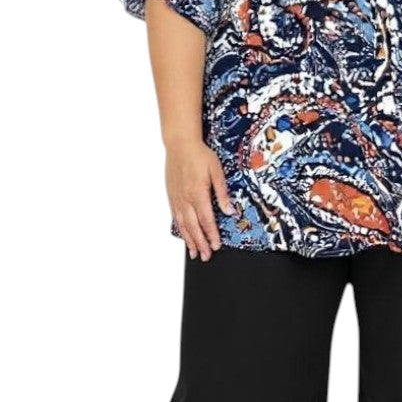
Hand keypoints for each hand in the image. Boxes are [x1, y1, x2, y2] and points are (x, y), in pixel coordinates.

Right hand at [165, 139, 234, 260]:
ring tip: (195, 253)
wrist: (180, 144)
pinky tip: (184, 236)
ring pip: (183, 225)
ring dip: (189, 240)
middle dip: (201, 243)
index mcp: (198, 193)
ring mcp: (177, 198)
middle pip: (193, 227)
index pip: (206, 220)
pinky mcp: (172, 196)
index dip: (211, 235)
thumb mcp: (217, 171)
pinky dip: (180, 229)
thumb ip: (222, 192)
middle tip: (206, 256)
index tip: (216, 246)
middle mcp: (185, 199)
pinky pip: (175, 217)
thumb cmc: (199, 155)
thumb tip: (229, 210)